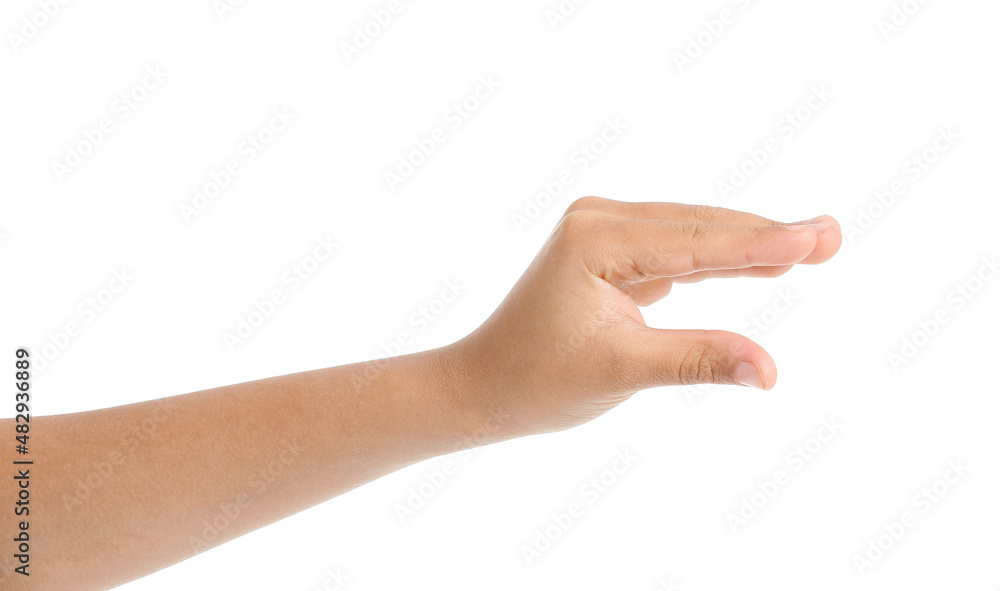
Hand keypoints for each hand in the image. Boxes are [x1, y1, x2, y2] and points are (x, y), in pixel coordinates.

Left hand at [452, 197, 841, 436]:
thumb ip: (696, 361)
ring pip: (694, 235)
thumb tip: (767, 371)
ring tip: (814, 244)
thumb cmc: (538, 380)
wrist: (486, 386)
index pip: (696, 242)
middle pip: (701, 226)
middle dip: (766, 237)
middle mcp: (599, 221)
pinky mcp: (613, 252)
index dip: (761, 244)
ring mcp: (605, 232)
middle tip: (833, 236)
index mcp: (595, 238)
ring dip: (749, 245)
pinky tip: (763, 263)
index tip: (818, 239)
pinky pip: (679, 252)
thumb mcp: (622, 372)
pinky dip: (720, 261)